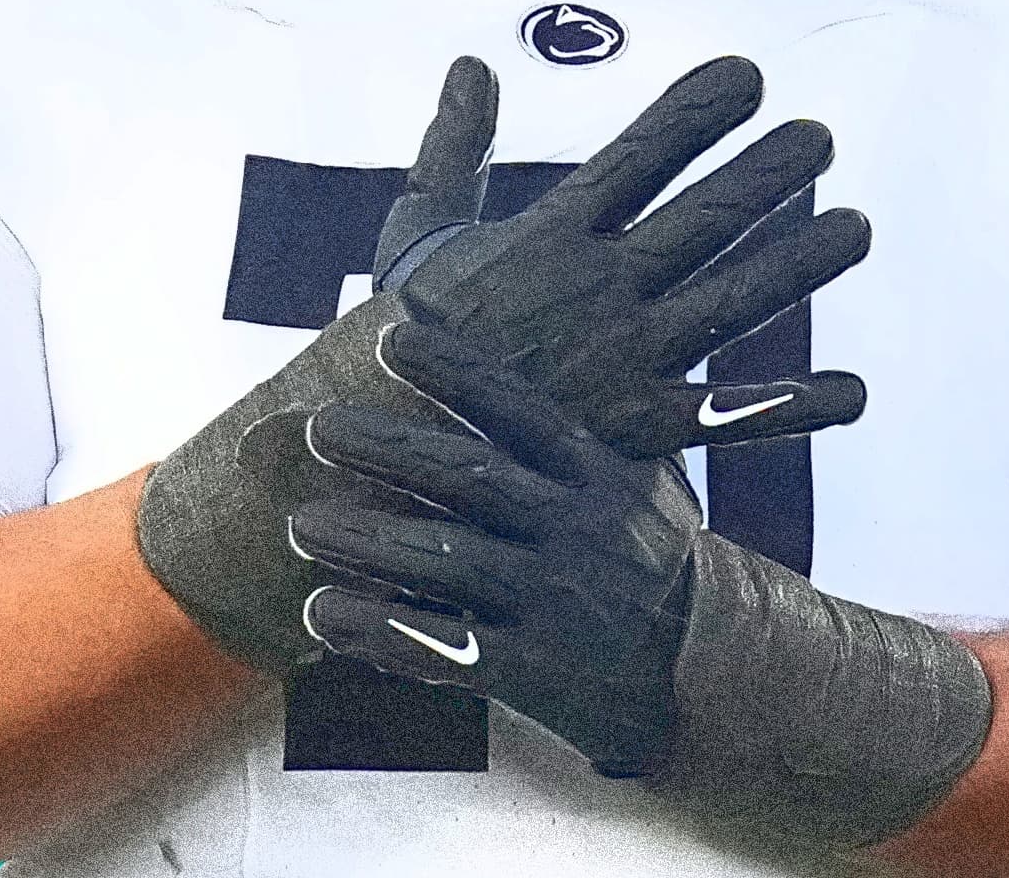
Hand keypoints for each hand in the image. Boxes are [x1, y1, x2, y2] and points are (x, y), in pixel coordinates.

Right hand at [139, 54, 868, 678]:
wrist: (381, 445)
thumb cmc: (404, 328)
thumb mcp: (420, 227)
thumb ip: (455, 144)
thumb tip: (468, 63)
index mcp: (548, 236)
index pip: (637, 157)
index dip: (695, 115)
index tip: (750, 75)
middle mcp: (595, 289)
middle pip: (702, 219)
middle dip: (766, 174)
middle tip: (822, 136)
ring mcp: (622, 359)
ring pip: (730, 303)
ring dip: (799, 265)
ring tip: (857, 228)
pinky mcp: (635, 430)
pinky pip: (725, 416)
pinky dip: (792, 407)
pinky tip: (854, 392)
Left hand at [298, 322, 699, 775]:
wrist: (706, 669)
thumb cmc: (646, 557)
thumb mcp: (634, 480)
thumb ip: (567, 436)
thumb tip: (490, 364)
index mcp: (597, 473)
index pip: (518, 407)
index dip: (452, 371)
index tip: (389, 338)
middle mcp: (574, 528)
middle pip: (468, 477)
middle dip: (388, 449)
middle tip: (319, 428)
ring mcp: (552, 601)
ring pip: (444, 562)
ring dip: (366, 540)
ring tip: (302, 525)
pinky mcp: (531, 670)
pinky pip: (443, 648)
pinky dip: (378, 629)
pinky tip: (323, 612)